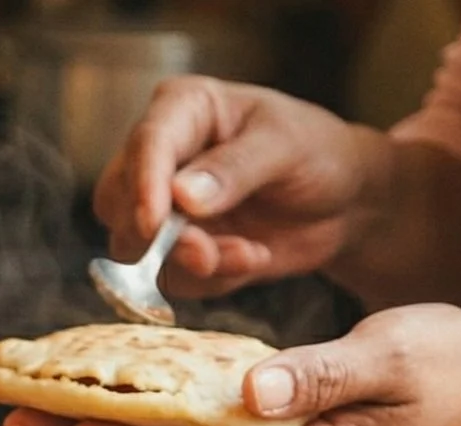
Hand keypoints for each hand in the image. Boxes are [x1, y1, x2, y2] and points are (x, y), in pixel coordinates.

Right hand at [95, 77, 390, 298]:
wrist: (342, 203)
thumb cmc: (316, 153)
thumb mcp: (286, 147)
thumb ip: (236, 168)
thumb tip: (182, 196)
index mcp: (182, 109)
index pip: (146, 144)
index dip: (143, 185)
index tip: (154, 224)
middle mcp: (160, 157)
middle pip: (117, 201)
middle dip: (159, 237)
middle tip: (208, 252)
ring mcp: (161, 207)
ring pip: (134, 248)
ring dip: (189, 264)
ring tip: (248, 254)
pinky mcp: (172, 251)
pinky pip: (166, 278)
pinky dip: (209, 280)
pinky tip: (251, 258)